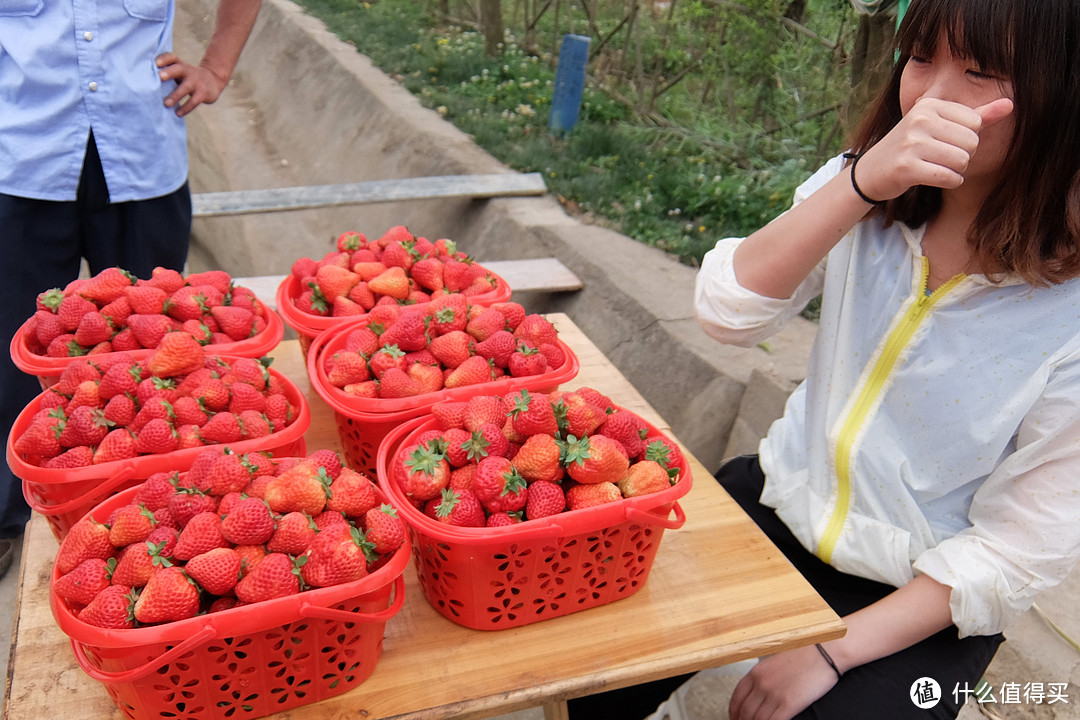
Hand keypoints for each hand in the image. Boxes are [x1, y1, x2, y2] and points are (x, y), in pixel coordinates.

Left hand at [155, 53, 228, 117]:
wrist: (212, 81)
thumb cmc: (188, 77)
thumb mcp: (179, 71)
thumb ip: (166, 74)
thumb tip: (144, 84)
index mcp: (180, 65)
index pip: (171, 58)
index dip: (164, 59)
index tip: (155, 63)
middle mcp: (188, 71)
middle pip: (178, 69)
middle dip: (169, 72)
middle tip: (159, 77)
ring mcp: (196, 82)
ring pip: (185, 87)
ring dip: (176, 95)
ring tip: (166, 104)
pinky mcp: (203, 93)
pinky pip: (194, 101)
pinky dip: (185, 108)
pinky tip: (177, 113)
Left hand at [729, 644, 838, 719]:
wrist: (825, 652)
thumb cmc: (805, 655)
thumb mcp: (776, 662)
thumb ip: (765, 676)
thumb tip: (758, 690)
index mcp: (757, 672)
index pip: (737, 697)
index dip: (734, 712)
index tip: (735, 717)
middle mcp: (762, 683)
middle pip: (745, 711)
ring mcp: (774, 694)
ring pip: (757, 719)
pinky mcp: (789, 703)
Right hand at [854, 97, 1013, 201]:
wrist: (871, 172)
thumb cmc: (911, 148)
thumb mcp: (941, 126)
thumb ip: (977, 116)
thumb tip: (1012, 104)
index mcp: (929, 105)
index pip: (975, 123)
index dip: (967, 139)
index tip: (945, 143)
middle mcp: (919, 120)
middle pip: (971, 142)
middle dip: (962, 156)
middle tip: (939, 158)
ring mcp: (911, 144)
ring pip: (962, 161)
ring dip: (955, 171)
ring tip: (935, 168)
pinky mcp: (907, 168)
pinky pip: (949, 177)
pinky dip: (949, 182)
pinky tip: (933, 178)